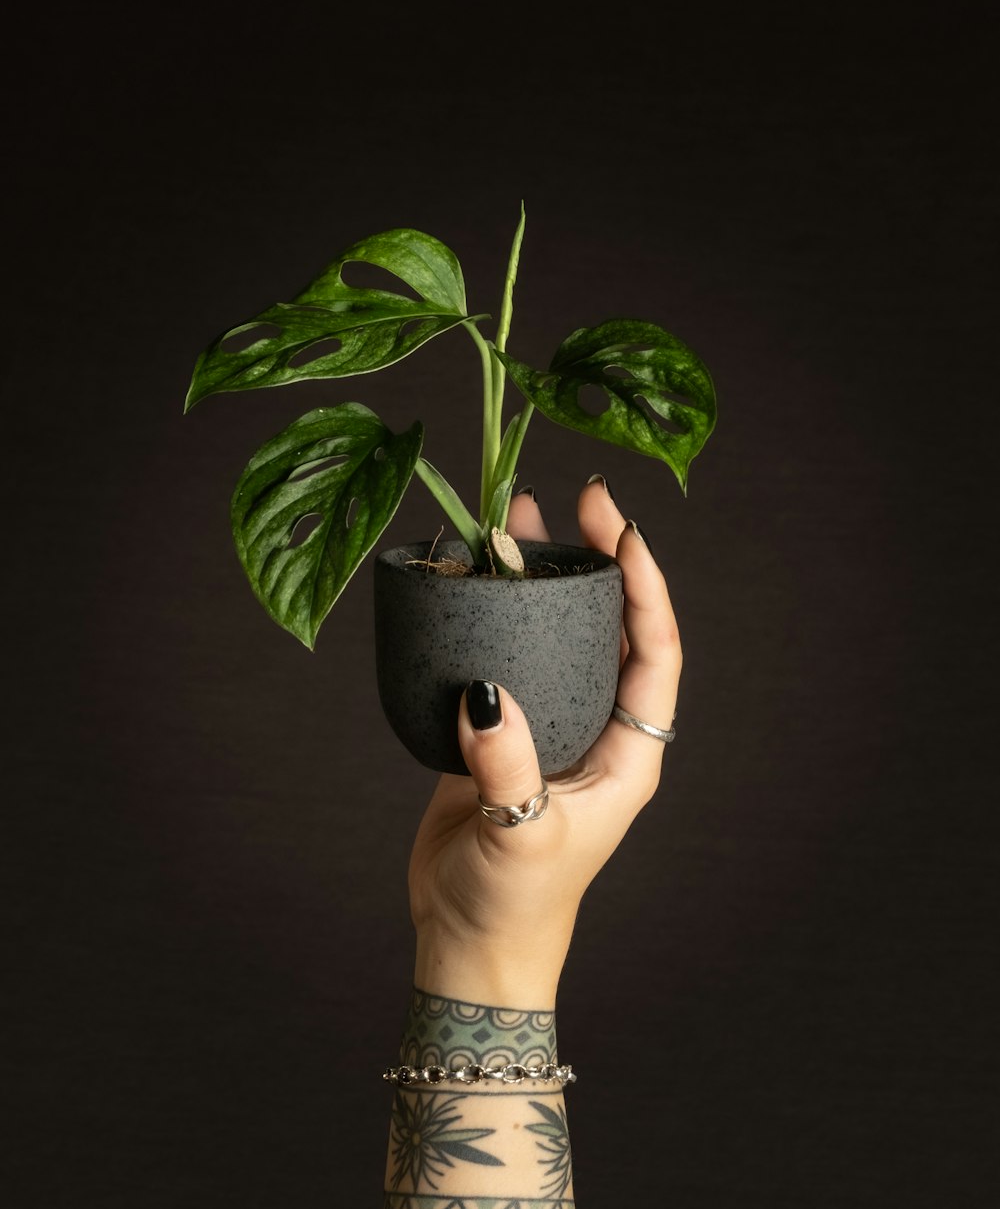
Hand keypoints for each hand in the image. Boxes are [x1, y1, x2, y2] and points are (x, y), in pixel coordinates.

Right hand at [408, 478, 681, 1008]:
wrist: (469, 938)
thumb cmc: (517, 902)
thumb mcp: (524, 839)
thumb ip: (507, 769)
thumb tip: (485, 694)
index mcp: (629, 750)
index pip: (656, 651)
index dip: (647, 587)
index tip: (622, 530)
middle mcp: (595, 726)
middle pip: (610, 626)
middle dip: (598, 562)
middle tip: (576, 499)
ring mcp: (548, 723)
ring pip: (554, 633)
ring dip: (541, 578)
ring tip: (519, 515)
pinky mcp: (499, 729)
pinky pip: (501, 656)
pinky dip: (489, 614)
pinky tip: (467, 578)